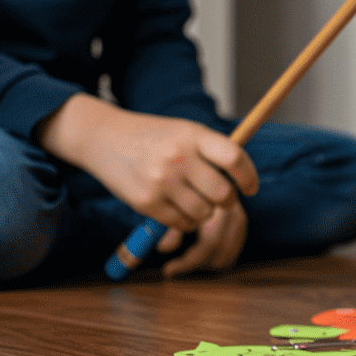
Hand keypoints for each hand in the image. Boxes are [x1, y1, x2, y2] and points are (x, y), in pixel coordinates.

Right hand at [37, 95, 259, 267]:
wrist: (104, 138)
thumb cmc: (154, 137)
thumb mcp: (184, 131)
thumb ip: (212, 150)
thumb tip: (244, 178)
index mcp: (193, 136)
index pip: (234, 158)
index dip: (248, 176)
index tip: (250, 187)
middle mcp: (178, 157)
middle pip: (222, 193)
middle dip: (228, 200)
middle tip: (223, 199)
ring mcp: (161, 181)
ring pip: (204, 213)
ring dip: (205, 212)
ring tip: (195, 200)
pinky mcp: (146, 202)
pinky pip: (182, 224)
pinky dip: (187, 221)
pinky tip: (179, 208)